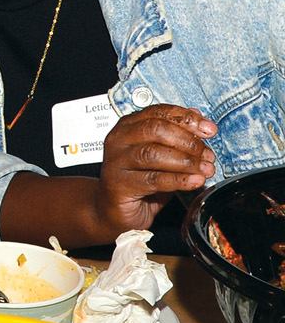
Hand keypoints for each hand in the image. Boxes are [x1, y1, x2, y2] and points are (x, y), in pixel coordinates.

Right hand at [94, 103, 216, 234]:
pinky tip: (194, 181)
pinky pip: (153, 180)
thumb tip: (197, 117)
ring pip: (153, 153)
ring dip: (186, 162)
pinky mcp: (119, 184)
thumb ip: (176, 136)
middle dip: (188, 142)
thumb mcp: (162, 155)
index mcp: (128, 126)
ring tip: (205, 170)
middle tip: (208, 155)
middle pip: (155, 130)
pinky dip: (179, 180)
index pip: (158, 112)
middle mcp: (119, 139)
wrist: (113, 210)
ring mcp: (116, 162)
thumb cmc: (139, 181)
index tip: (209, 130)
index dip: (187, 119)